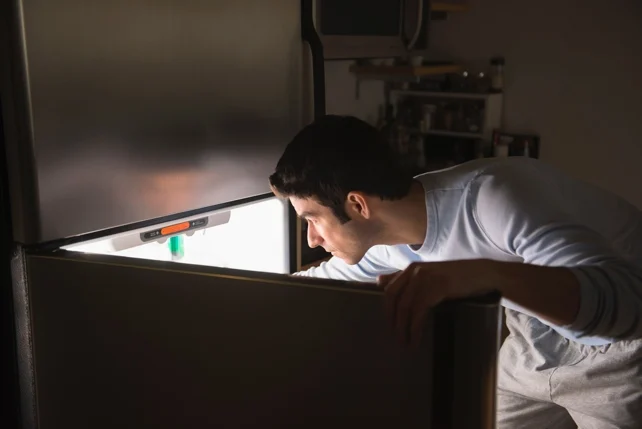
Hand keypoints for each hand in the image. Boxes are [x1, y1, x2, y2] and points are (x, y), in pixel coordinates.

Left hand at [377, 259, 500, 346]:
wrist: (482, 273)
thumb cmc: (456, 277)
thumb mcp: (428, 274)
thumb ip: (405, 277)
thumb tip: (379, 281)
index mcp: (411, 268)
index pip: (389, 289)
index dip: (387, 309)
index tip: (389, 325)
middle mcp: (415, 271)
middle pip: (394, 298)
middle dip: (392, 320)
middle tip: (394, 338)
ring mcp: (426, 278)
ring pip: (405, 306)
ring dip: (402, 328)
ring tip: (404, 343)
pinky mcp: (437, 288)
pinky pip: (419, 311)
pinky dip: (415, 328)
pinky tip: (416, 339)